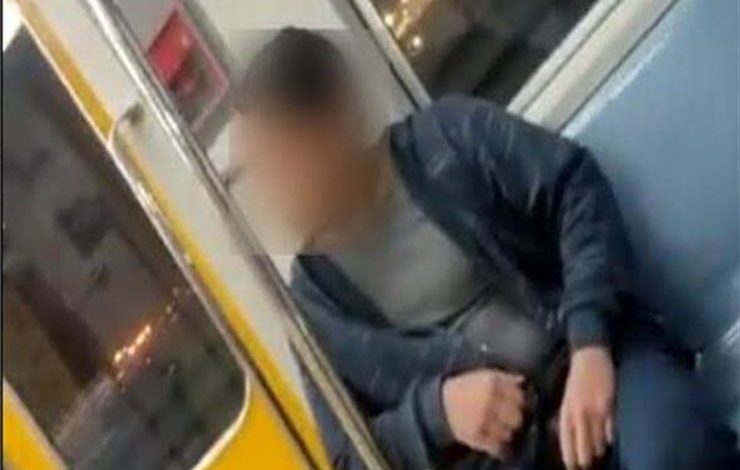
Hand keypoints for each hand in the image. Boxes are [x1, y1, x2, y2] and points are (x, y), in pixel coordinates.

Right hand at [442, 369, 525, 457]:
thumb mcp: (483, 376)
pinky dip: (498, 447)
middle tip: (508, 419)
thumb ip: (505, 378)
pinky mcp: (475, 436)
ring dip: (506, 433)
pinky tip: (495, 442)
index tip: (514, 404)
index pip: (519, 397)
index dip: (519, 402)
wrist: (441, 403)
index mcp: (492, 383)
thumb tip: (523, 381)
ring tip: (499, 430)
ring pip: (509, 434)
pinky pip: (496, 447)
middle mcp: (489, 400)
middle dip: (514, 419)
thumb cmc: (466, 388)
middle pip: (517, 418)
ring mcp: (482, 419)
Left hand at [559, 346, 615, 468]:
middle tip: (588, 466)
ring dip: (598, 450)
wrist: (589, 356)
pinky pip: (610, 430)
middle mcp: (578, 414)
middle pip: (583, 447)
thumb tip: (573, 439)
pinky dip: (610, 437)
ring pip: (598, 441)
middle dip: (586, 459)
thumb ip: (570, 418)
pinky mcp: (608, 406)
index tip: (572, 467)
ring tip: (600, 455)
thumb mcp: (568, 398)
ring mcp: (594, 411)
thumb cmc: (578, 378)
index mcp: (566, 412)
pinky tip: (610, 440)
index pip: (566, 442)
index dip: (570, 457)